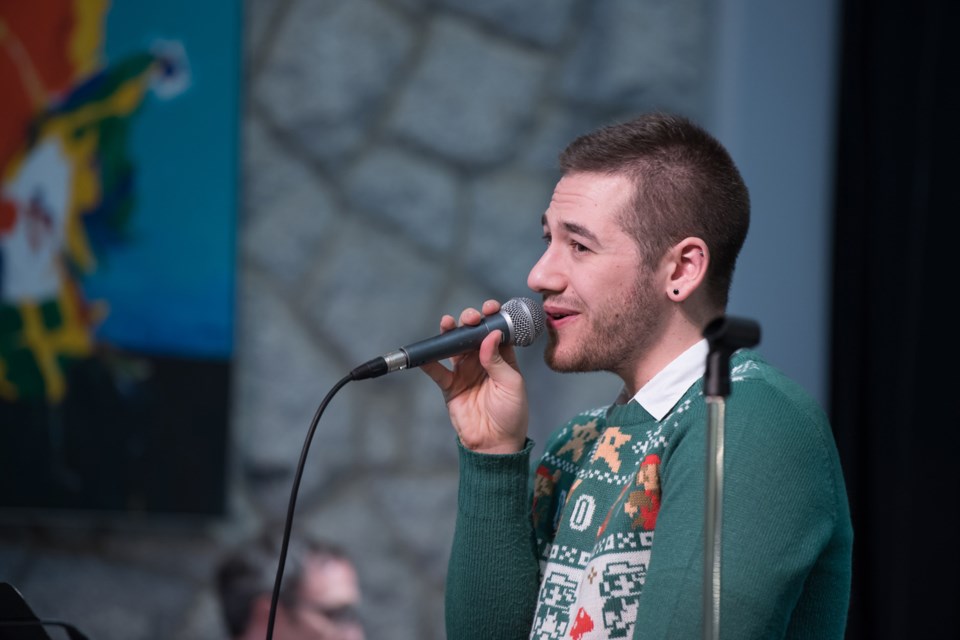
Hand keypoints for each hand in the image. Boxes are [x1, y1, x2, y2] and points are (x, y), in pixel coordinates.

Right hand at [420, 299, 528, 453]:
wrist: (495, 443)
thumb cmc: (511, 414)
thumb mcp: (511, 384)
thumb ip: (498, 360)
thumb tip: (491, 334)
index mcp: (503, 358)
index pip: (497, 331)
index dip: (493, 317)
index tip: (490, 308)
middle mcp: (483, 361)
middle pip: (473, 334)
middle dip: (470, 321)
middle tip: (470, 318)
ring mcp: (465, 372)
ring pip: (454, 346)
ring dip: (450, 333)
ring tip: (448, 324)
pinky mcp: (450, 386)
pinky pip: (437, 370)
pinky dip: (428, 361)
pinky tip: (425, 353)